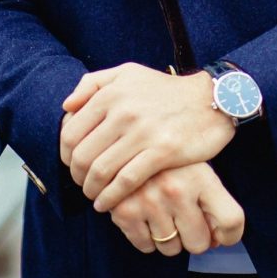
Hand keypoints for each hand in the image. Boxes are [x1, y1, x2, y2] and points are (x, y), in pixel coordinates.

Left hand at [59, 63, 234, 211]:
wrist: (210, 99)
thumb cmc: (165, 89)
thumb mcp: (128, 73)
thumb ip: (93, 84)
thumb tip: (66, 106)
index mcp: (111, 93)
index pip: (71, 132)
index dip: (65, 155)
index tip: (71, 165)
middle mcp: (123, 111)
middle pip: (82, 155)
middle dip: (76, 176)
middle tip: (82, 184)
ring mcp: (143, 132)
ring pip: (101, 171)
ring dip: (91, 190)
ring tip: (94, 196)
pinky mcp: (162, 151)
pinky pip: (126, 181)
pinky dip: (111, 197)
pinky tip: (107, 204)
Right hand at [109, 161, 244, 256]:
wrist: (125, 137)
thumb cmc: (169, 156)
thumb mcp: (196, 165)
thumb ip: (212, 199)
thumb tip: (217, 240)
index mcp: (200, 176)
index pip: (231, 220)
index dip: (230, 236)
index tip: (221, 235)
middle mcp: (176, 190)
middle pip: (199, 243)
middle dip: (193, 237)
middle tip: (184, 220)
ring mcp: (149, 201)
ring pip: (171, 248)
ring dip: (168, 237)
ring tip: (162, 212)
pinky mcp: (125, 211)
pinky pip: (145, 246)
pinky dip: (146, 237)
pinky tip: (145, 214)